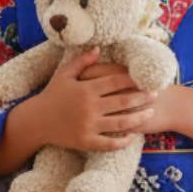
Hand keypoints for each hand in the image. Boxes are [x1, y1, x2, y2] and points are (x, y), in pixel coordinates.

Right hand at [31, 47, 157, 151]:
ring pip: (121, 123)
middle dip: (142, 97)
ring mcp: (88, 126)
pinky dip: (122, 141)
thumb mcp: (64, 75)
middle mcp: (89, 107)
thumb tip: (99, 47)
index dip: (133, 79)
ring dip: (139, 118)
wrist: (36, 121)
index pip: (116, 81)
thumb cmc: (51, 95)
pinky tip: (133, 136)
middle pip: (123, 101)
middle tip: (156, 95)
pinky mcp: (85, 141)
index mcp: (86, 89)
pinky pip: (109, 143)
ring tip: (151, 113)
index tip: (146, 78)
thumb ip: (83, 61)